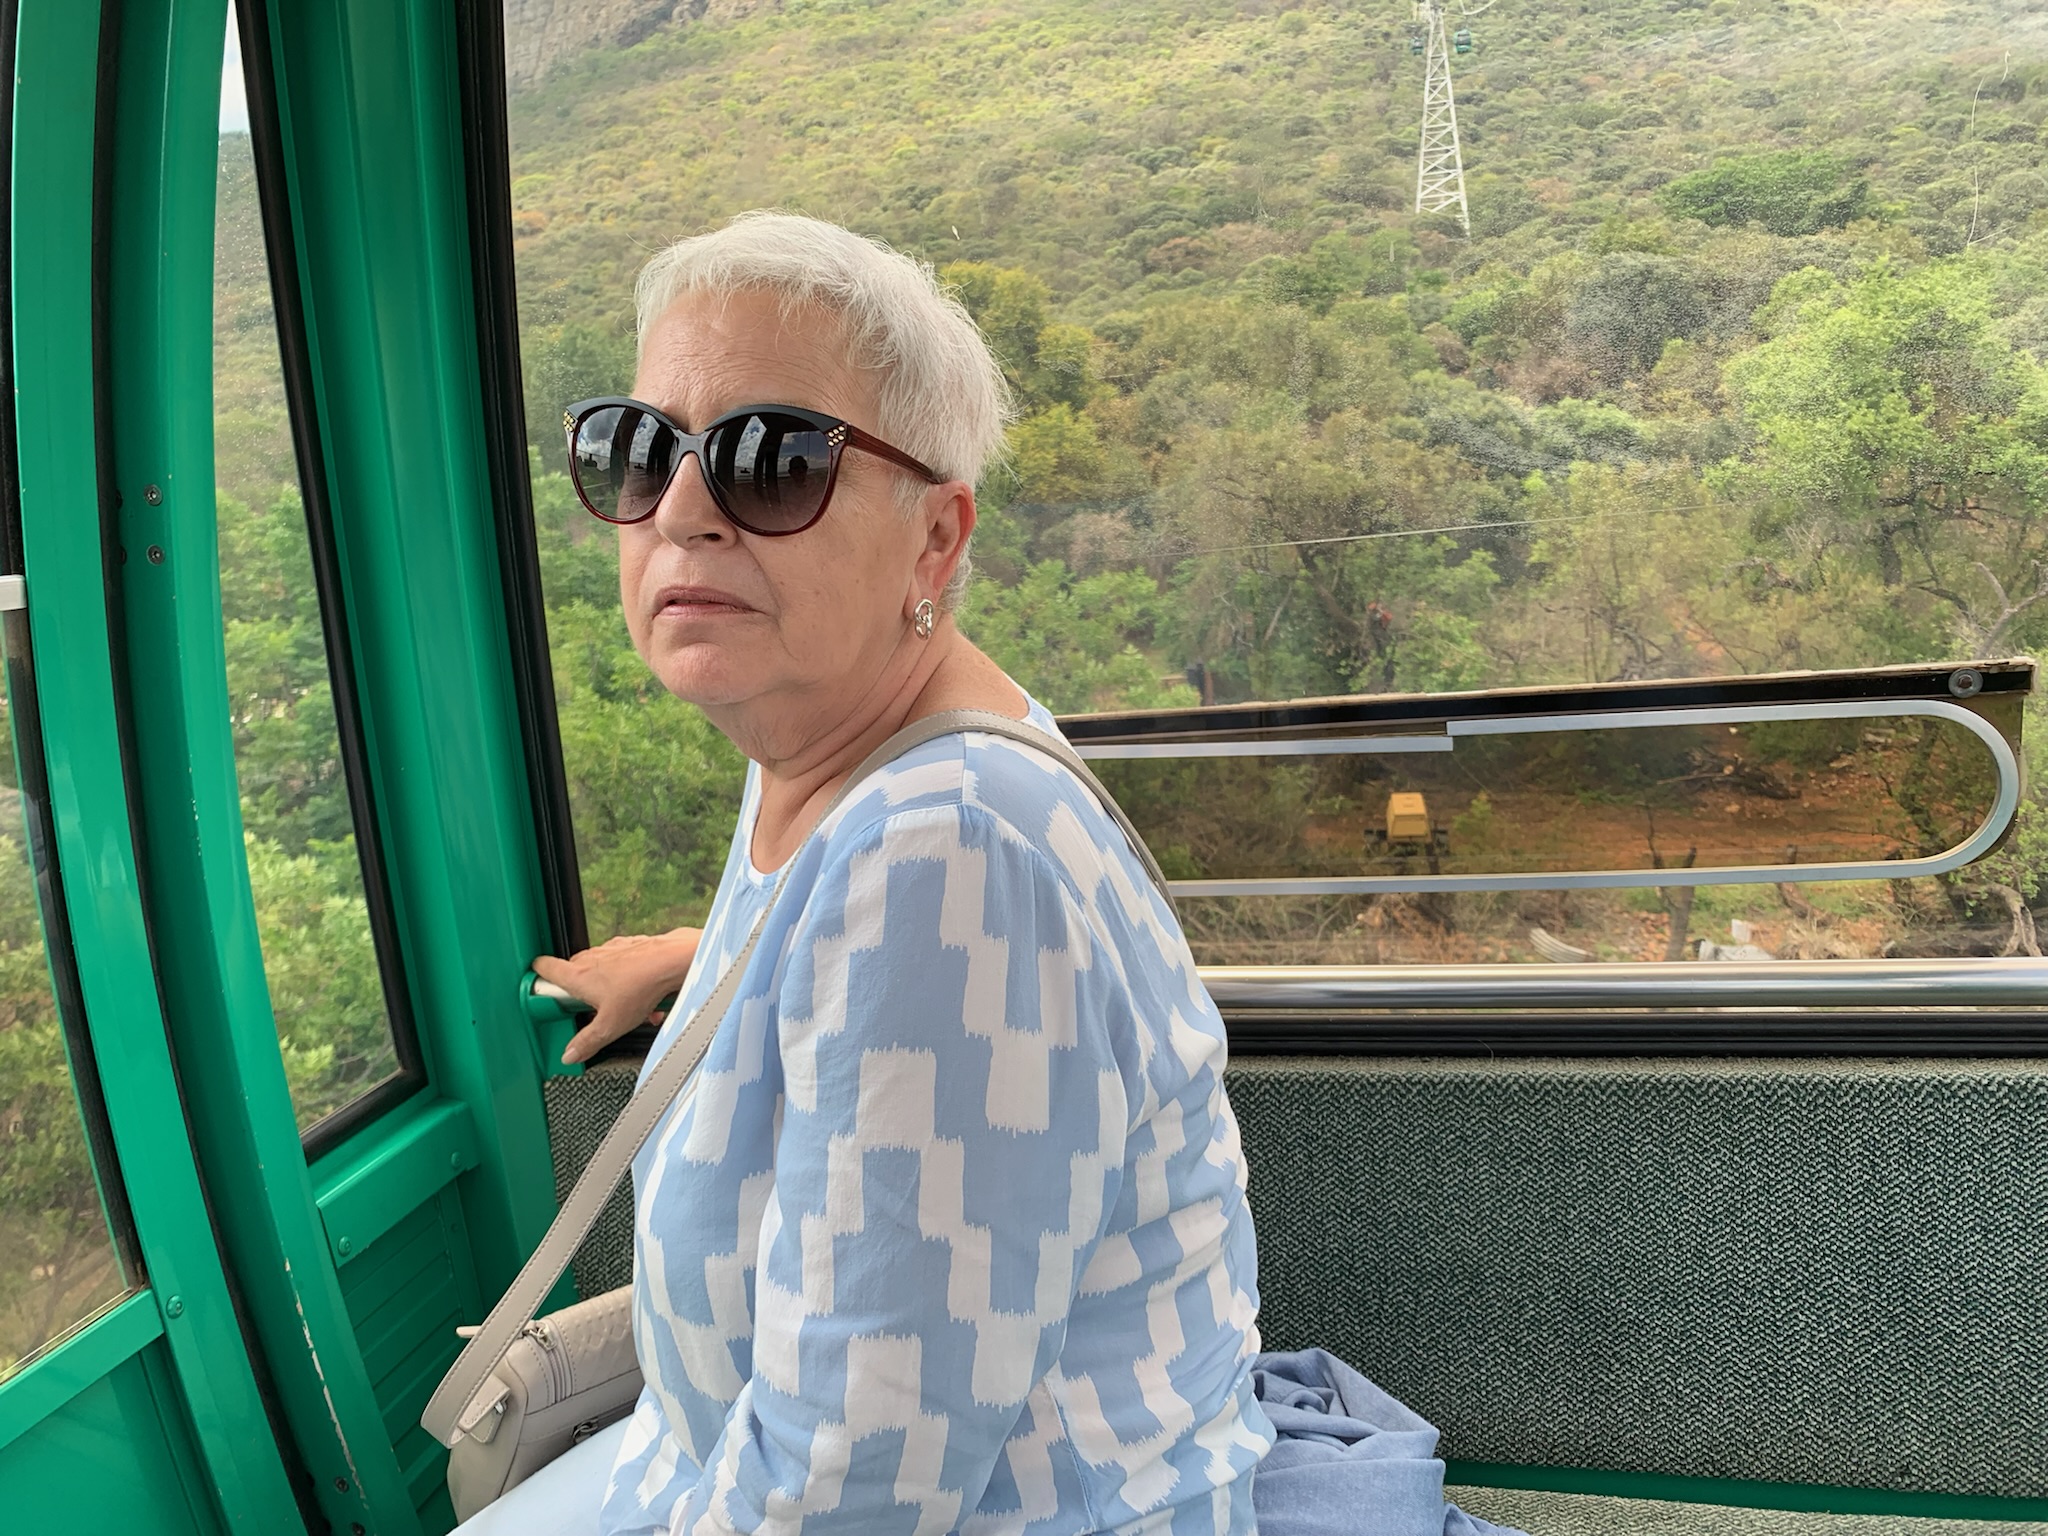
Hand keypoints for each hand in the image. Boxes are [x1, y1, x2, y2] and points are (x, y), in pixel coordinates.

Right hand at [533, 928, 701, 1064]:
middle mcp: (593, 958)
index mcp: (579, 975)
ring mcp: (614, 949)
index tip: (535, 980)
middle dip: (582, 992)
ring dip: (612, 989)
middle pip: (576, 971)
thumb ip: (587, 1041)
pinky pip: (628, 966)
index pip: (547, 968)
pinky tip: (649, 999)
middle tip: (591, 1010)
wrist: (675, 961)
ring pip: (604, 970)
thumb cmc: (641, 987)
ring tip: (629, 1010)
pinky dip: (634, 982)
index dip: (538, 973)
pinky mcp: (635, 946)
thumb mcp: (610, 1025)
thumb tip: (569, 1054)